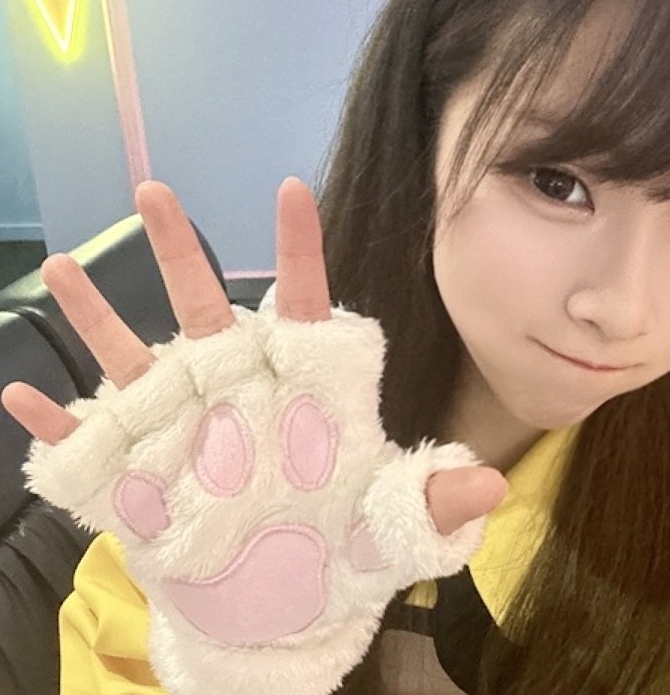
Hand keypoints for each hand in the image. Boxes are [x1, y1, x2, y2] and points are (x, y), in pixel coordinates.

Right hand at [1, 178, 507, 694]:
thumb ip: (430, 503)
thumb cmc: (339, 555)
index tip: (292, 190)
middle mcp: (235, 393)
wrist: (281, 613)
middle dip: (178, 250)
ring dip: (97, 315)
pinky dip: (54, 420)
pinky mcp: (135, 477)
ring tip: (63, 266)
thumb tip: (489, 485)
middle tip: (155, 191)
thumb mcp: (390, 532)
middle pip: (204, 309)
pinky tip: (21, 393)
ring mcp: (178, 430)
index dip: (300, 250)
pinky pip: (87, 440)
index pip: (305, 305)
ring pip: (133, 357)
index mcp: (302, 391)